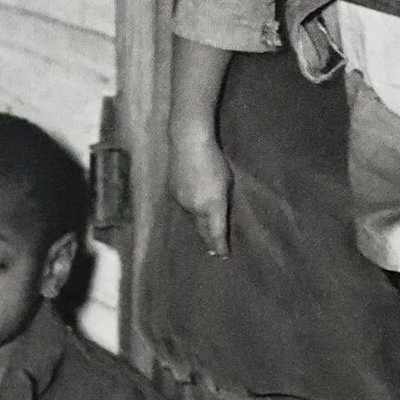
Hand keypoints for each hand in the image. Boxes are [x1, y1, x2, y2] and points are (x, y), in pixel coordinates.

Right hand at [170, 127, 232, 256]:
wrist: (188, 143)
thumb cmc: (214, 159)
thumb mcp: (227, 180)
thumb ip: (223, 199)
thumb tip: (219, 211)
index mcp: (213, 205)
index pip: (217, 233)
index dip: (220, 246)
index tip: (224, 256)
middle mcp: (196, 208)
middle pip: (203, 230)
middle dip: (209, 240)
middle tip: (214, 251)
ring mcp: (182, 202)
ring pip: (193, 218)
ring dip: (200, 223)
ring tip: (205, 229)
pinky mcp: (172, 194)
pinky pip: (185, 206)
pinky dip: (191, 208)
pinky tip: (194, 204)